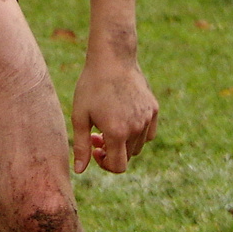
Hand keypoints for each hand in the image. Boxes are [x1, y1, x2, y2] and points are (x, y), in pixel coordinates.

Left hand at [70, 58, 157, 173]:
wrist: (112, 60)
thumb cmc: (91, 87)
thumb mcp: (80, 117)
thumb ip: (81, 146)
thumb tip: (78, 171)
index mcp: (117, 132)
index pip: (118, 167)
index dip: (105, 165)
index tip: (95, 151)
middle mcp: (136, 128)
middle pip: (127, 157)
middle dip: (111, 152)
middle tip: (96, 134)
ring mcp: (147, 118)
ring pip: (138, 146)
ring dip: (123, 143)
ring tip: (107, 125)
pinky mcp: (154, 109)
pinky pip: (148, 134)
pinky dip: (137, 134)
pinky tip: (122, 119)